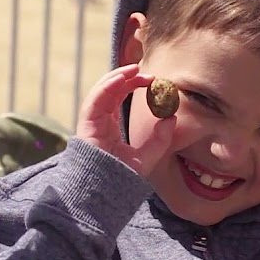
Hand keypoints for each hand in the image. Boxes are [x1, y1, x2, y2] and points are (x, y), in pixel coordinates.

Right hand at [76, 63, 175, 177]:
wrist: (107, 190)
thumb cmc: (123, 176)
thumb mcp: (148, 155)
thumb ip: (161, 138)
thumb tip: (173, 118)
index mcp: (110, 126)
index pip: (119, 97)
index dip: (133, 84)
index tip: (152, 80)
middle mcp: (99, 121)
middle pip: (110, 90)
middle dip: (126, 77)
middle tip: (145, 70)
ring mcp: (91, 122)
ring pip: (101, 90)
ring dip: (117, 77)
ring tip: (134, 69)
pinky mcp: (86, 124)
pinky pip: (95, 99)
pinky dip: (107, 86)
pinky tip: (121, 79)